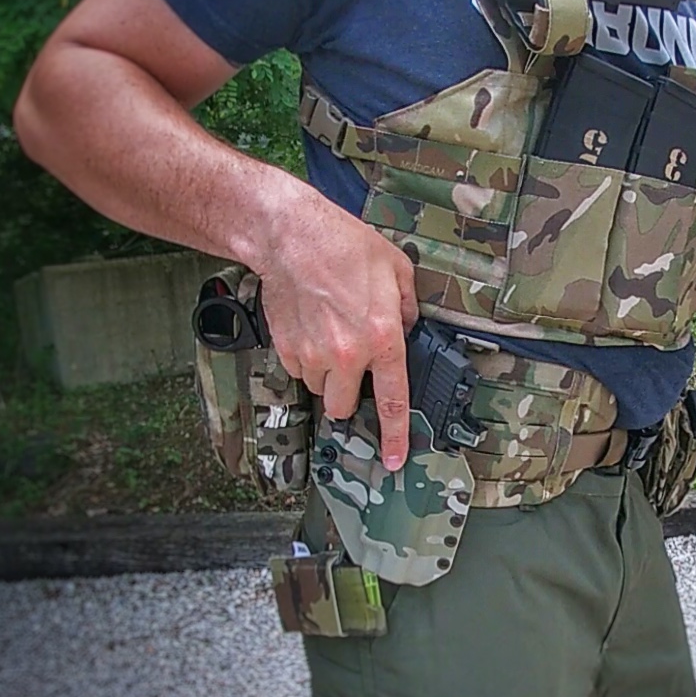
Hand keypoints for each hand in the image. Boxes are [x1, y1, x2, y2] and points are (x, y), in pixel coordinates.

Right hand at [254, 190, 417, 469]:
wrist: (291, 236)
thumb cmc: (344, 246)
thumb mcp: (397, 270)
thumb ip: (408, 308)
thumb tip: (408, 329)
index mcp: (383, 337)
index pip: (391, 400)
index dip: (393, 436)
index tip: (393, 460)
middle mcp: (347, 353)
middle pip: (344, 407)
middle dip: (350, 394)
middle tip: (353, 366)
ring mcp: (313, 354)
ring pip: (321, 389)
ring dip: (328, 375)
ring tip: (331, 336)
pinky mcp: (287, 348)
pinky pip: (299, 371)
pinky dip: (306, 360)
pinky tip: (311, 329)